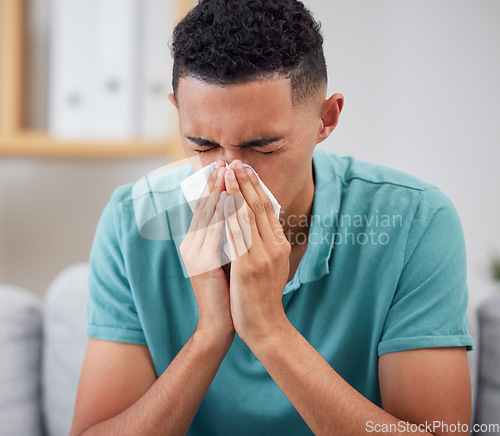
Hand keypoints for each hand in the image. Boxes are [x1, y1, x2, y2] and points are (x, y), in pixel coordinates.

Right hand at [180, 159, 233, 339]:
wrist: (222, 322)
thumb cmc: (229, 290)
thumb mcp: (227, 257)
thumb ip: (230, 236)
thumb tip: (242, 214)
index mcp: (198, 242)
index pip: (207, 209)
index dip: (216, 187)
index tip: (227, 167)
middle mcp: (192, 244)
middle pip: (204, 207)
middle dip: (216, 182)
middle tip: (226, 160)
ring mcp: (195, 253)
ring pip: (207, 215)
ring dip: (217, 191)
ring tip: (226, 171)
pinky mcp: (202, 263)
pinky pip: (212, 232)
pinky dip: (220, 213)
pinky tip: (228, 198)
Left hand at [223, 160, 290, 342]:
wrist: (266, 327)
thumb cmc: (263, 296)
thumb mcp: (269, 265)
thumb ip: (263, 243)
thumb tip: (254, 222)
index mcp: (279, 244)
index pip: (268, 208)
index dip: (256, 186)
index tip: (246, 169)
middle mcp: (274, 246)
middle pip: (259, 205)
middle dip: (247, 181)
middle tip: (236, 161)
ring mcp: (262, 255)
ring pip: (248, 214)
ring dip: (236, 189)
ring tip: (227, 171)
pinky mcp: (248, 266)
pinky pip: (237, 233)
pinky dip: (230, 213)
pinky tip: (222, 198)